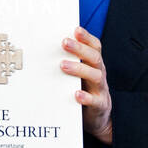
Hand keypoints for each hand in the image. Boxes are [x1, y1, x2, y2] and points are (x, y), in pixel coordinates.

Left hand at [62, 26, 111, 144]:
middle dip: (80, 49)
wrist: (98, 117)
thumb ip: (69, 62)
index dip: (87, 37)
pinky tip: (76, 94)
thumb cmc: (84, 90)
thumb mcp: (79, 75)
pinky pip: (95, 101)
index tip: (75, 29)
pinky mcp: (99, 105)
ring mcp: (100, 90)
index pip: (95, 47)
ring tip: (63, 65)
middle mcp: (99, 74)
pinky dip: (86, 97)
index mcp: (94, 65)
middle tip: (64, 42)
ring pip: (95, 76)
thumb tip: (46, 49)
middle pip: (94, 58)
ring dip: (79, 69)